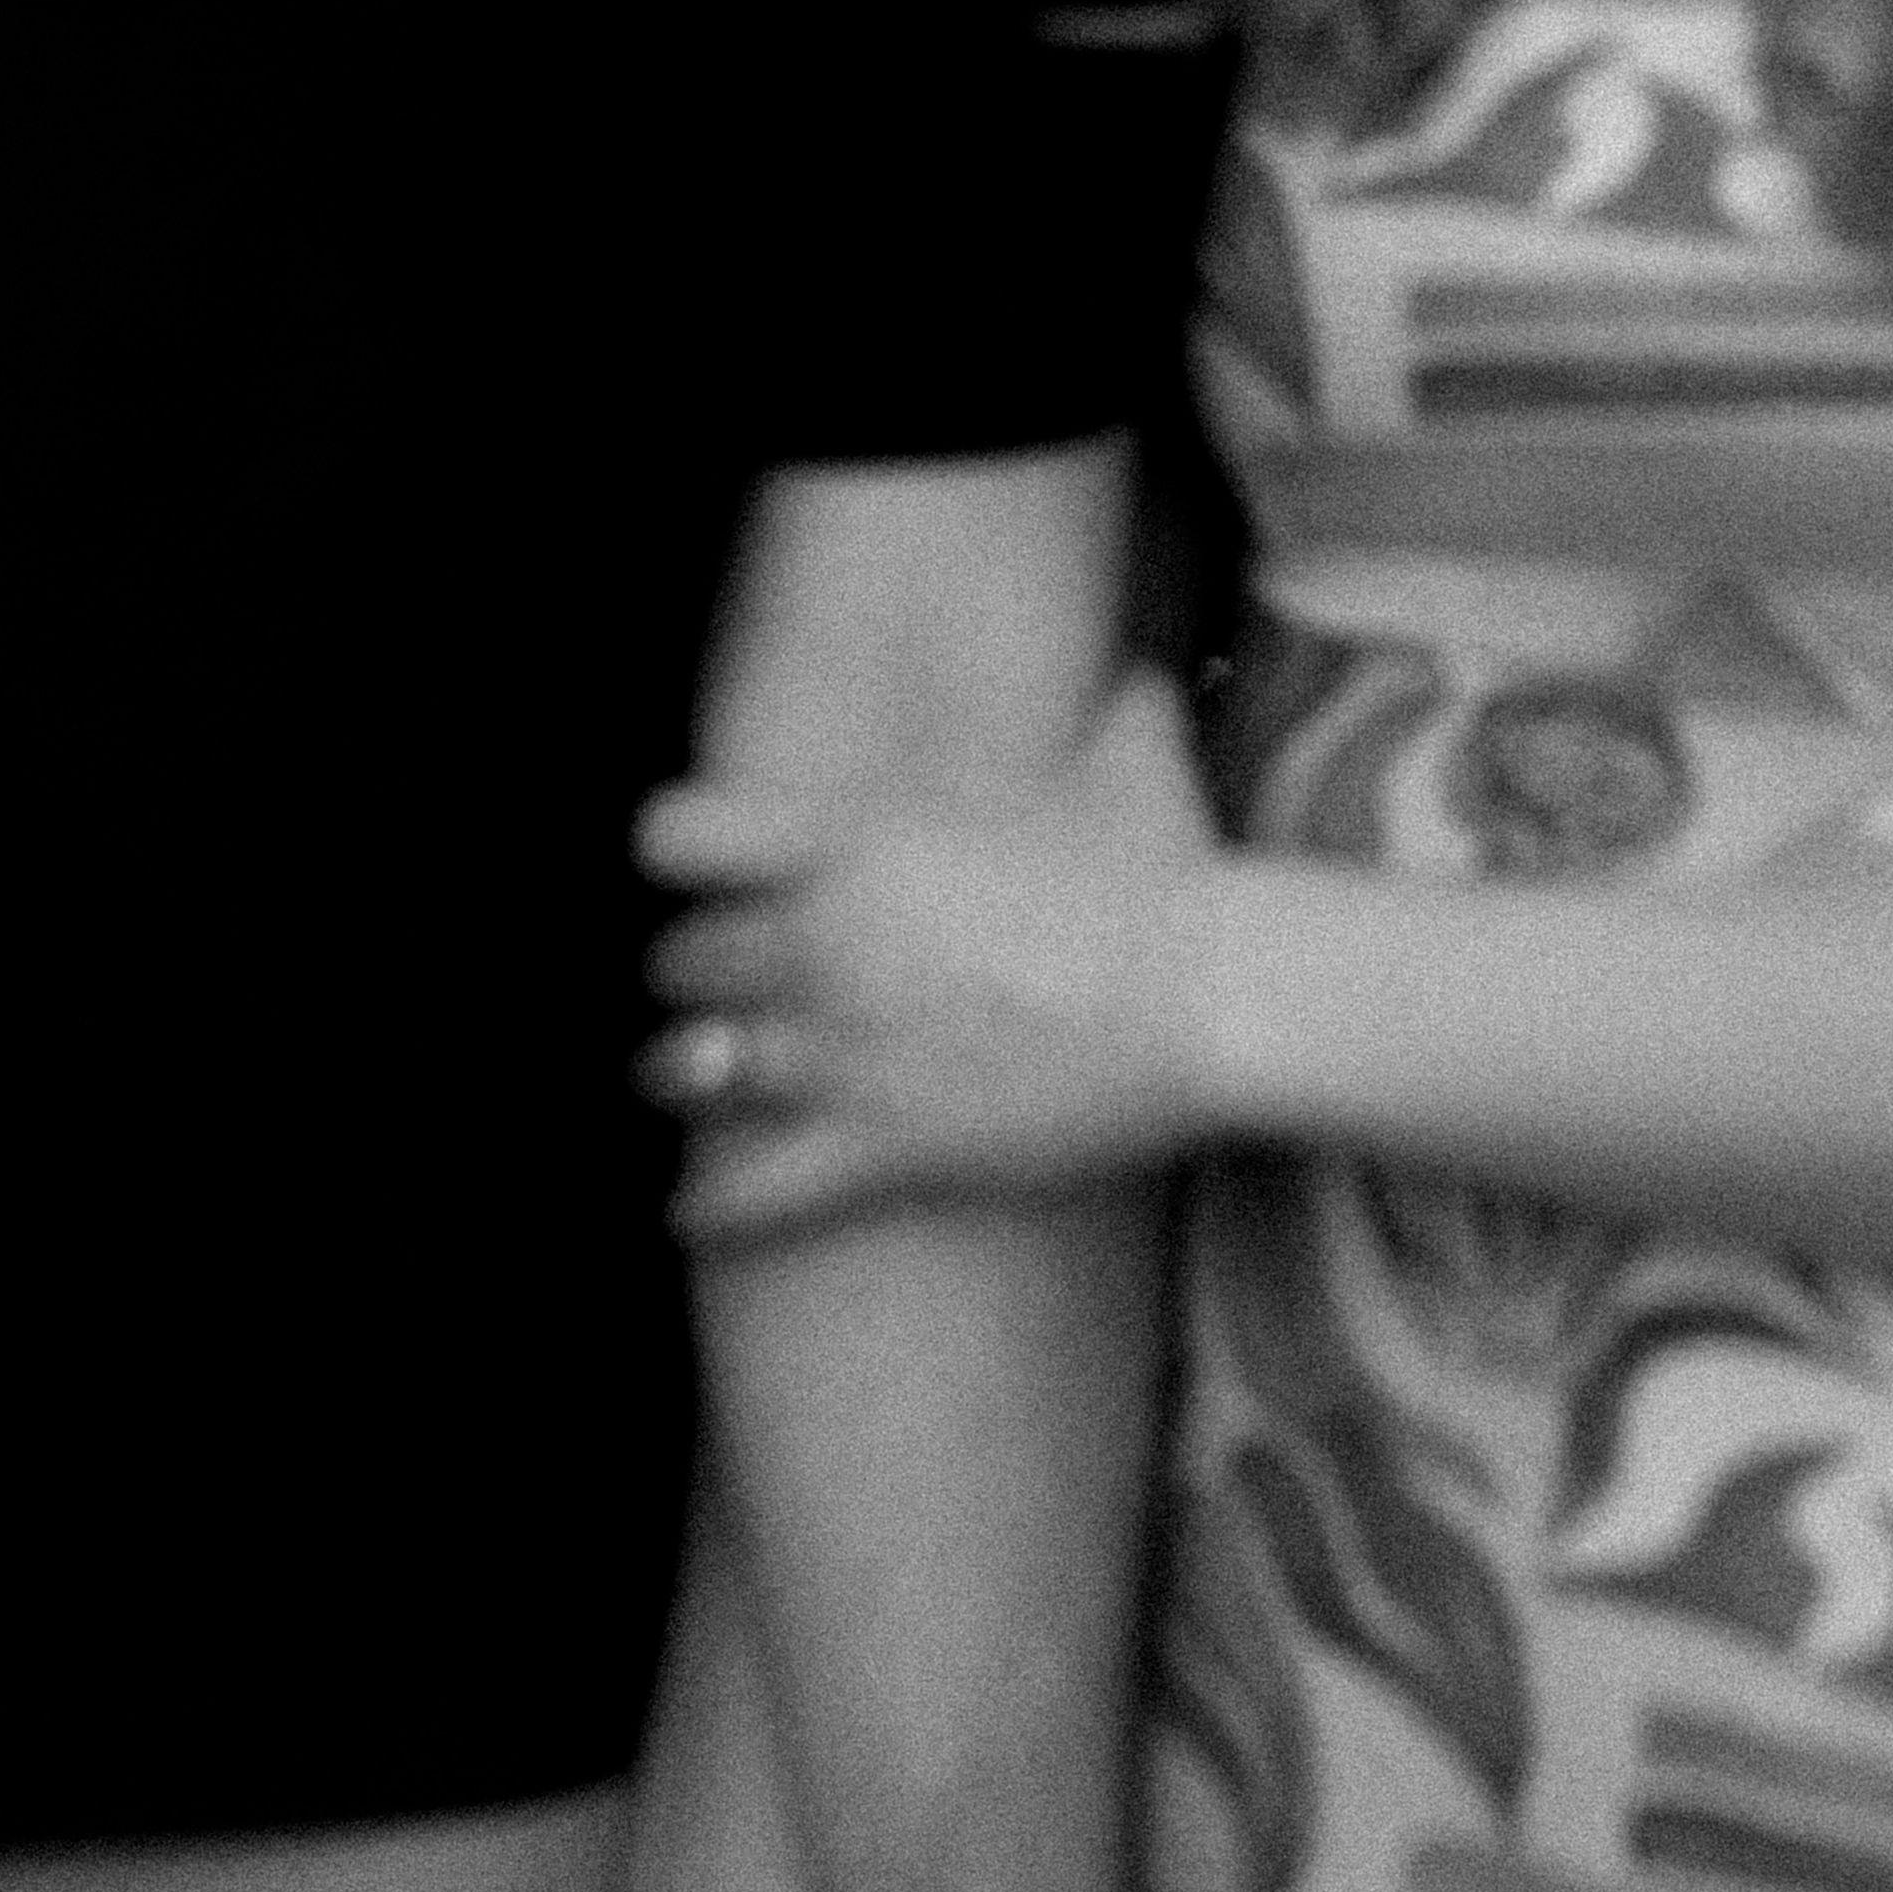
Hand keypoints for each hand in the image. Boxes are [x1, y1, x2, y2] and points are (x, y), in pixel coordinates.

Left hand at [637, 670, 1220, 1238]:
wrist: (1213, 995)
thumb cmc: (1169, 876)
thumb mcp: (1130, 760)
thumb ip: (1113, 709)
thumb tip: (1147, 678)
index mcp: (857, 841)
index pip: (681, 835)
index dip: (679, 855)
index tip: (700, 873)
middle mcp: (827, 940)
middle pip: (679, 960)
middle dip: (694, 973)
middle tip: (716, 987)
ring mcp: (845, 1051)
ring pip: (689, 1071)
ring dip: (682, 1077)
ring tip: (685, 1082)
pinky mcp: (883, 1148)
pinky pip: (749, 1192)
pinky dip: (710, 1208)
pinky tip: (690, 1213)